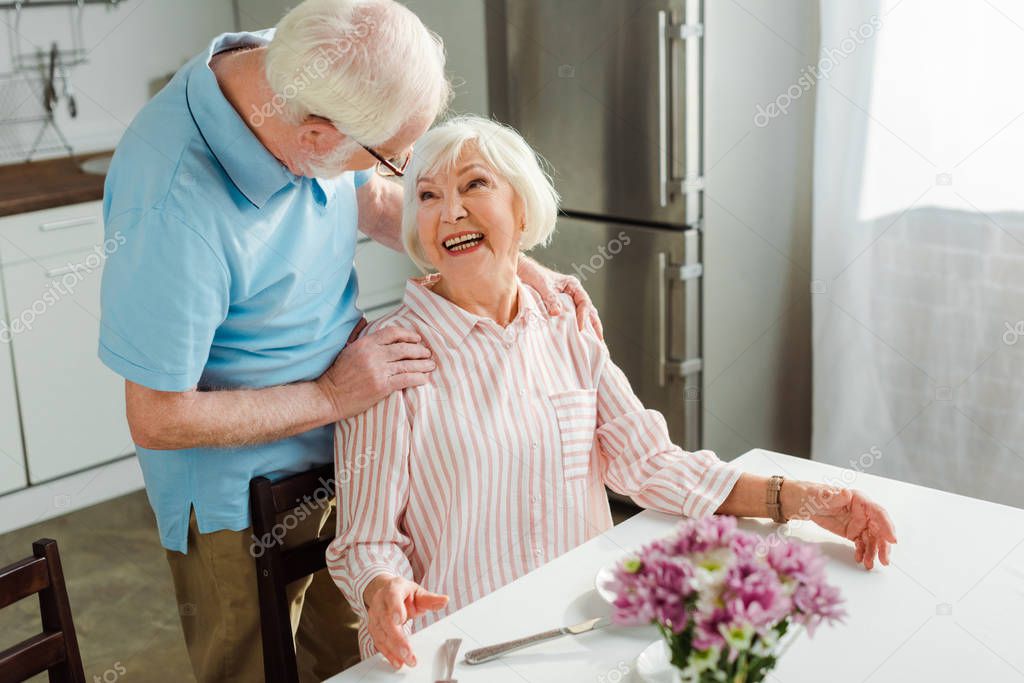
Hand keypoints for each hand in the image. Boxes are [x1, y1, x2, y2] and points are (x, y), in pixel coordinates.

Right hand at [315, 325, 434, 419]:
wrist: (328, 396)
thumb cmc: (336, 375)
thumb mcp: (347, 350)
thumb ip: (359, 336)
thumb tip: (366, 321)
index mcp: (365, 344)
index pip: (392, 333)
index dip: (408, 334)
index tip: (417, 338)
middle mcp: (373, 355)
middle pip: (404, 348)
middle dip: (419, 350)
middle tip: (427, 353)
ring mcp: (378, 370)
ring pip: (407, 363)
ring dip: (423, 364)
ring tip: (431, 365)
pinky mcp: (382, 386)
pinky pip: (405, 379)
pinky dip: (418, 378)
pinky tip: (424, 379)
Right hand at [363, 574, 448, 668]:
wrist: (386, 592)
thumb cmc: (403, 593)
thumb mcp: (417, 592)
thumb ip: (430, 599)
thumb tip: (444, 600)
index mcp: (392, 590)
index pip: (392, 597)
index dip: (395, 608)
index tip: (400, 620)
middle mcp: (380, 603)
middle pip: (386, 621)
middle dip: (397, 638)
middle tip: (408, 652)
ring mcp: (375, 616)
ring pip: (381, 634)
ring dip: (393, 649)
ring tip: (407, 660)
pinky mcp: (373, 628)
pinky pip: (379, 642)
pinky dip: (388, 653)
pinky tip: (397, 662)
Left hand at [517, 256, 603, 338]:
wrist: (521, 271)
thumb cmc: (532, 274)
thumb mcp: (542, 284)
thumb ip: (550, 298)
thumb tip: (557, 313)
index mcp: (573, 285)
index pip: (584, 303)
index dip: (584, 317)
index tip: (580, 329)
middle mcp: (573, 294)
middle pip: (589, 311)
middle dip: (595, 326)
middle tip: (600, 342)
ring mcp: (567, 302)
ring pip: (582, 316)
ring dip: (588, 329)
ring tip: (594, 344)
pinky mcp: (559, 309)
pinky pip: (571, 320)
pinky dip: (576, 329)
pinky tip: (578, 340)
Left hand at [784, 481, 897, 569]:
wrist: (801, 503)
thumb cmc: (811, 494)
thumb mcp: (820, 495)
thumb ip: (835, 496)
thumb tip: (846, 493)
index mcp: (858, 500)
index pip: (877, 512)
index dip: (887, 525)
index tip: (892, 540)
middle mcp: (862, 512)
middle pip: (879, 529)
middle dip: (883, 545)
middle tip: (884, 560)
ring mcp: (859, 523)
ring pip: (872, 539)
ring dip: (873, 552)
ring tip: (869, 564)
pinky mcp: (852, 532)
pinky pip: (862, 544)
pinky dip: (862, 552)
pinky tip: (861, 560)